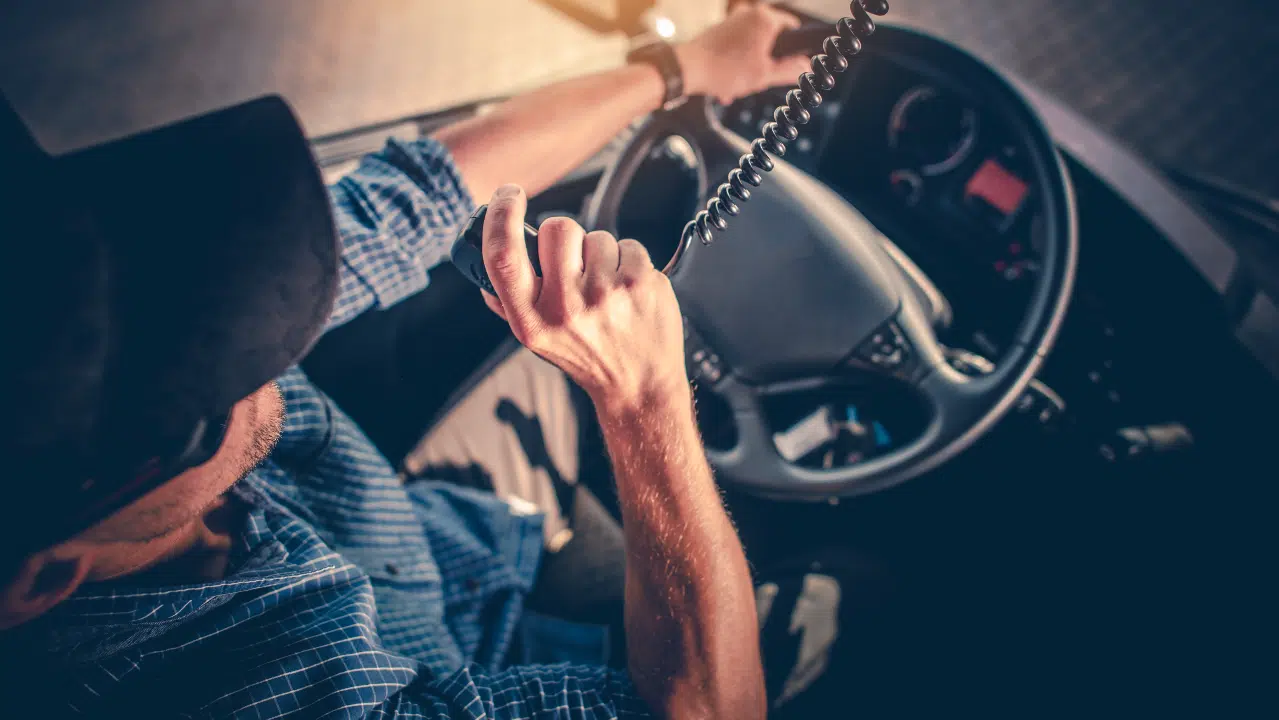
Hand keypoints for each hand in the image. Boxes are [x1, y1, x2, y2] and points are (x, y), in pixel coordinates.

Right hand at [480, 185, 688, 412]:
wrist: (639, 386)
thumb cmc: (587, 357)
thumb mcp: (537, 340)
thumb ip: (508, 303)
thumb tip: (481, 267)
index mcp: (531, 320)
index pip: (504, 254)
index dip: (501, 216)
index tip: (507, 196)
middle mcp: (566, 308)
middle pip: (557, 229)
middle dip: (565, 237)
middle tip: (574, 264)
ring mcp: (606, 294)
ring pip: (596, 236)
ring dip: (601, 254)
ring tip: (605, 288)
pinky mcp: (640, 284)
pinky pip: (628, 245)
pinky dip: (628, 262)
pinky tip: (627, 290)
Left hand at [674, 3, 811, 105]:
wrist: (687, 69)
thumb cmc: (724, 70)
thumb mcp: (764, 75)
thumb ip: (789, 70)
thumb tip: (806, 67)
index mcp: (766, 19)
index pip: (793, 28)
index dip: (794, 49)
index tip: (788, 65)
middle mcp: (750, 13)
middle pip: (771, 40)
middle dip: (765, 63)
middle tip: (758, 80)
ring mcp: (733, 19)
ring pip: (752, 46)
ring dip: (748, 68)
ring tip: (738, 87)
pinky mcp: (720, 29)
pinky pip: (736, 47)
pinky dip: (735, 64)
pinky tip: (727, 85)